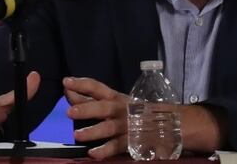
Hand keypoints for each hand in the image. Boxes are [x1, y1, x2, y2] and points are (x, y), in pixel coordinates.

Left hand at [63, 76, 225, 157]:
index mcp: (116, 97)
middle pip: (101, 107)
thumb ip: (95, 99)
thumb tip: (70, 93)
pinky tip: (93, 154)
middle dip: (86, 108)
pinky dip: (104, 151)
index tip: (66, 82)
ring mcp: (126, 126)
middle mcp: (120, 109)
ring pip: (107, 128)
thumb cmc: (137, 111)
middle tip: (70, 112)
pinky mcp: (132, 142)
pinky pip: (116, 147)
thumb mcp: (119, 101)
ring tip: (77, 135)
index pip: (97, 87)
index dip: (81, 83)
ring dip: (92, 132)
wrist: (170, 124)